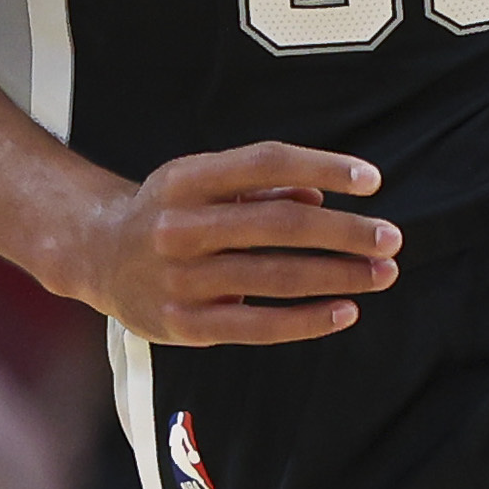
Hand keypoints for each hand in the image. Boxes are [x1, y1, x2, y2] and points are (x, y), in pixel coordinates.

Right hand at [56, 142, 398, 343]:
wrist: (97, 254)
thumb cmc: (167, 210)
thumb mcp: (202, 181)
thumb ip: (260, 185)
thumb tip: (322, 196)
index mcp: (187, 178)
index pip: (267, 163)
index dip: (324, 168)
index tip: (373, 181)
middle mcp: (180, 226)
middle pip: (279, 225)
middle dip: (345, 233)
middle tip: (391, 237)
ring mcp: (181, 278)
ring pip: (275, 277)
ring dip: (338, 276)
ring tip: (381, 273)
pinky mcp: (185, 324)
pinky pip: (258, 325)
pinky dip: (307, 320)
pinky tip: (345, 311)